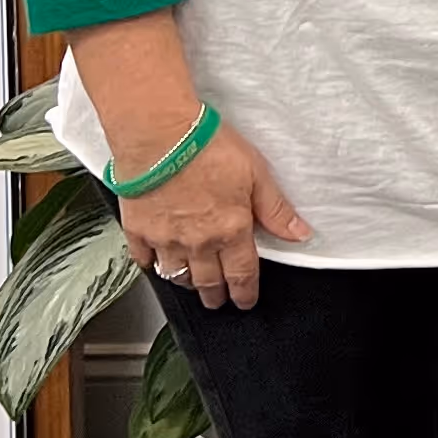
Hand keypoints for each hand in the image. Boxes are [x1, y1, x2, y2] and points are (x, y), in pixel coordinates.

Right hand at [118, 126, 310, 310]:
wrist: (159, 136)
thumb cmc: (208, 148)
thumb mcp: (257, 174)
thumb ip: (276, 210)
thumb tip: (299, 234)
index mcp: (230, 231)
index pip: (242, 274)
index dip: (245, 293)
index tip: (245, 302)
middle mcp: (197, 242)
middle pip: (208, 282)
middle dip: (216, 295)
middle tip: (219, 300)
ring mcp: (165, 239)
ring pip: (176, 276)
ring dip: (188, 283)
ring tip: (194, 285)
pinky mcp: (137, 229)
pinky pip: (144, 259)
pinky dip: (152, 265)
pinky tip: (156, 263)